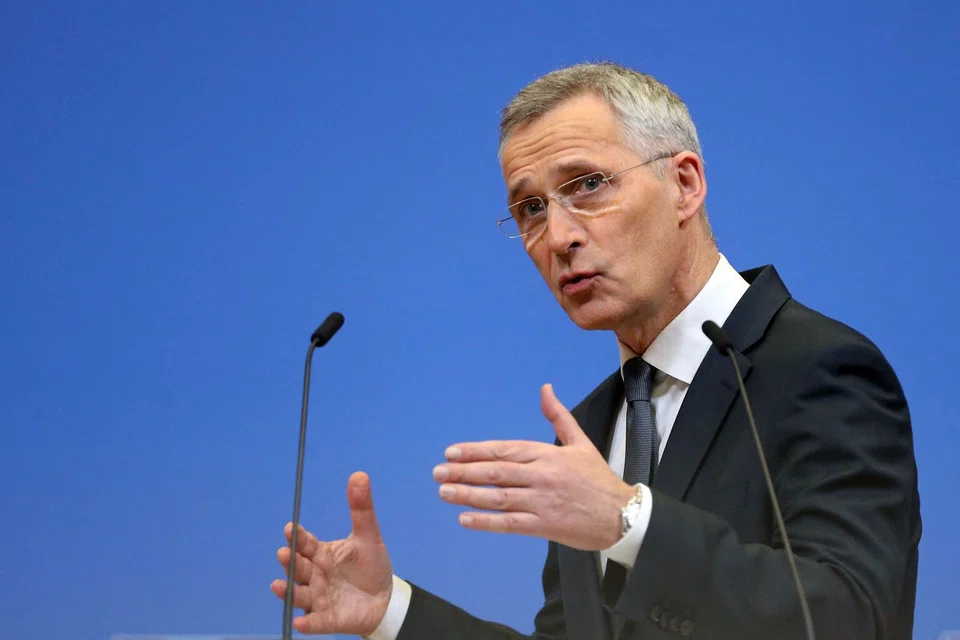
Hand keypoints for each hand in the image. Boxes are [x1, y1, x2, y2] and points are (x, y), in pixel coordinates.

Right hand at [270, 471, 392, 635]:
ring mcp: (320, 598)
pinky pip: (316, 621)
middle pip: (299, 568)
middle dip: (289, 562)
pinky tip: (300, 622)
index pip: (306, 544)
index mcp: (321, 554)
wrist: (385, 597)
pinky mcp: (328, 619)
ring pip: (300, 594)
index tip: (290, 528)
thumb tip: (360, 475)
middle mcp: (315, 575)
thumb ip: (361, 508)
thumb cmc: (370, 565)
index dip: (297, 538)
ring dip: (288, 590)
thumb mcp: (368, 535)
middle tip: (283, 554)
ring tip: (277, 586)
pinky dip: (308, 622)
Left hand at [433, 383, 635, 550]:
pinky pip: (510, 524)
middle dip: (463, 472)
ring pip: (499, 497)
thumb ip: (558, 416)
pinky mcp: (545, 526)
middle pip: (496, 472)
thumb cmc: (598, 478)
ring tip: (444, 492)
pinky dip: (486, 522)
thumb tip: (545, 388)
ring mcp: (542, 502)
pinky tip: (465, 520)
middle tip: (438, 473)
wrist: (622, 514)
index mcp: (547, 454)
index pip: (504, 450)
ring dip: (468, 495)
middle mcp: (542, 476)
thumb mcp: (580, 442)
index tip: (451, 453)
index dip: (475, 451)